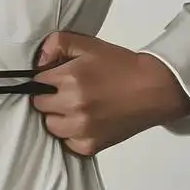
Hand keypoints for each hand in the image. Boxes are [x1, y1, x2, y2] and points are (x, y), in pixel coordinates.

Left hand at [29, 31, 189, 155]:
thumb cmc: (121, 65)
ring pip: (51, 126)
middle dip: (48, 96)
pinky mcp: (92, 146)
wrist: (153, 89)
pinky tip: (83, 121)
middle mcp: (73, 106)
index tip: (54, 77)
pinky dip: (71, 134)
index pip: (36, 82)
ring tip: (74, 107)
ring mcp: (82, 129)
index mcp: (70, 79)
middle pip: (40, 105)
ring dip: (58, 116)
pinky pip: (67, 143)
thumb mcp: (88, 44)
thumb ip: (56, 43)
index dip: (45, 78)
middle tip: (64, 91)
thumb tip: (38, 62)